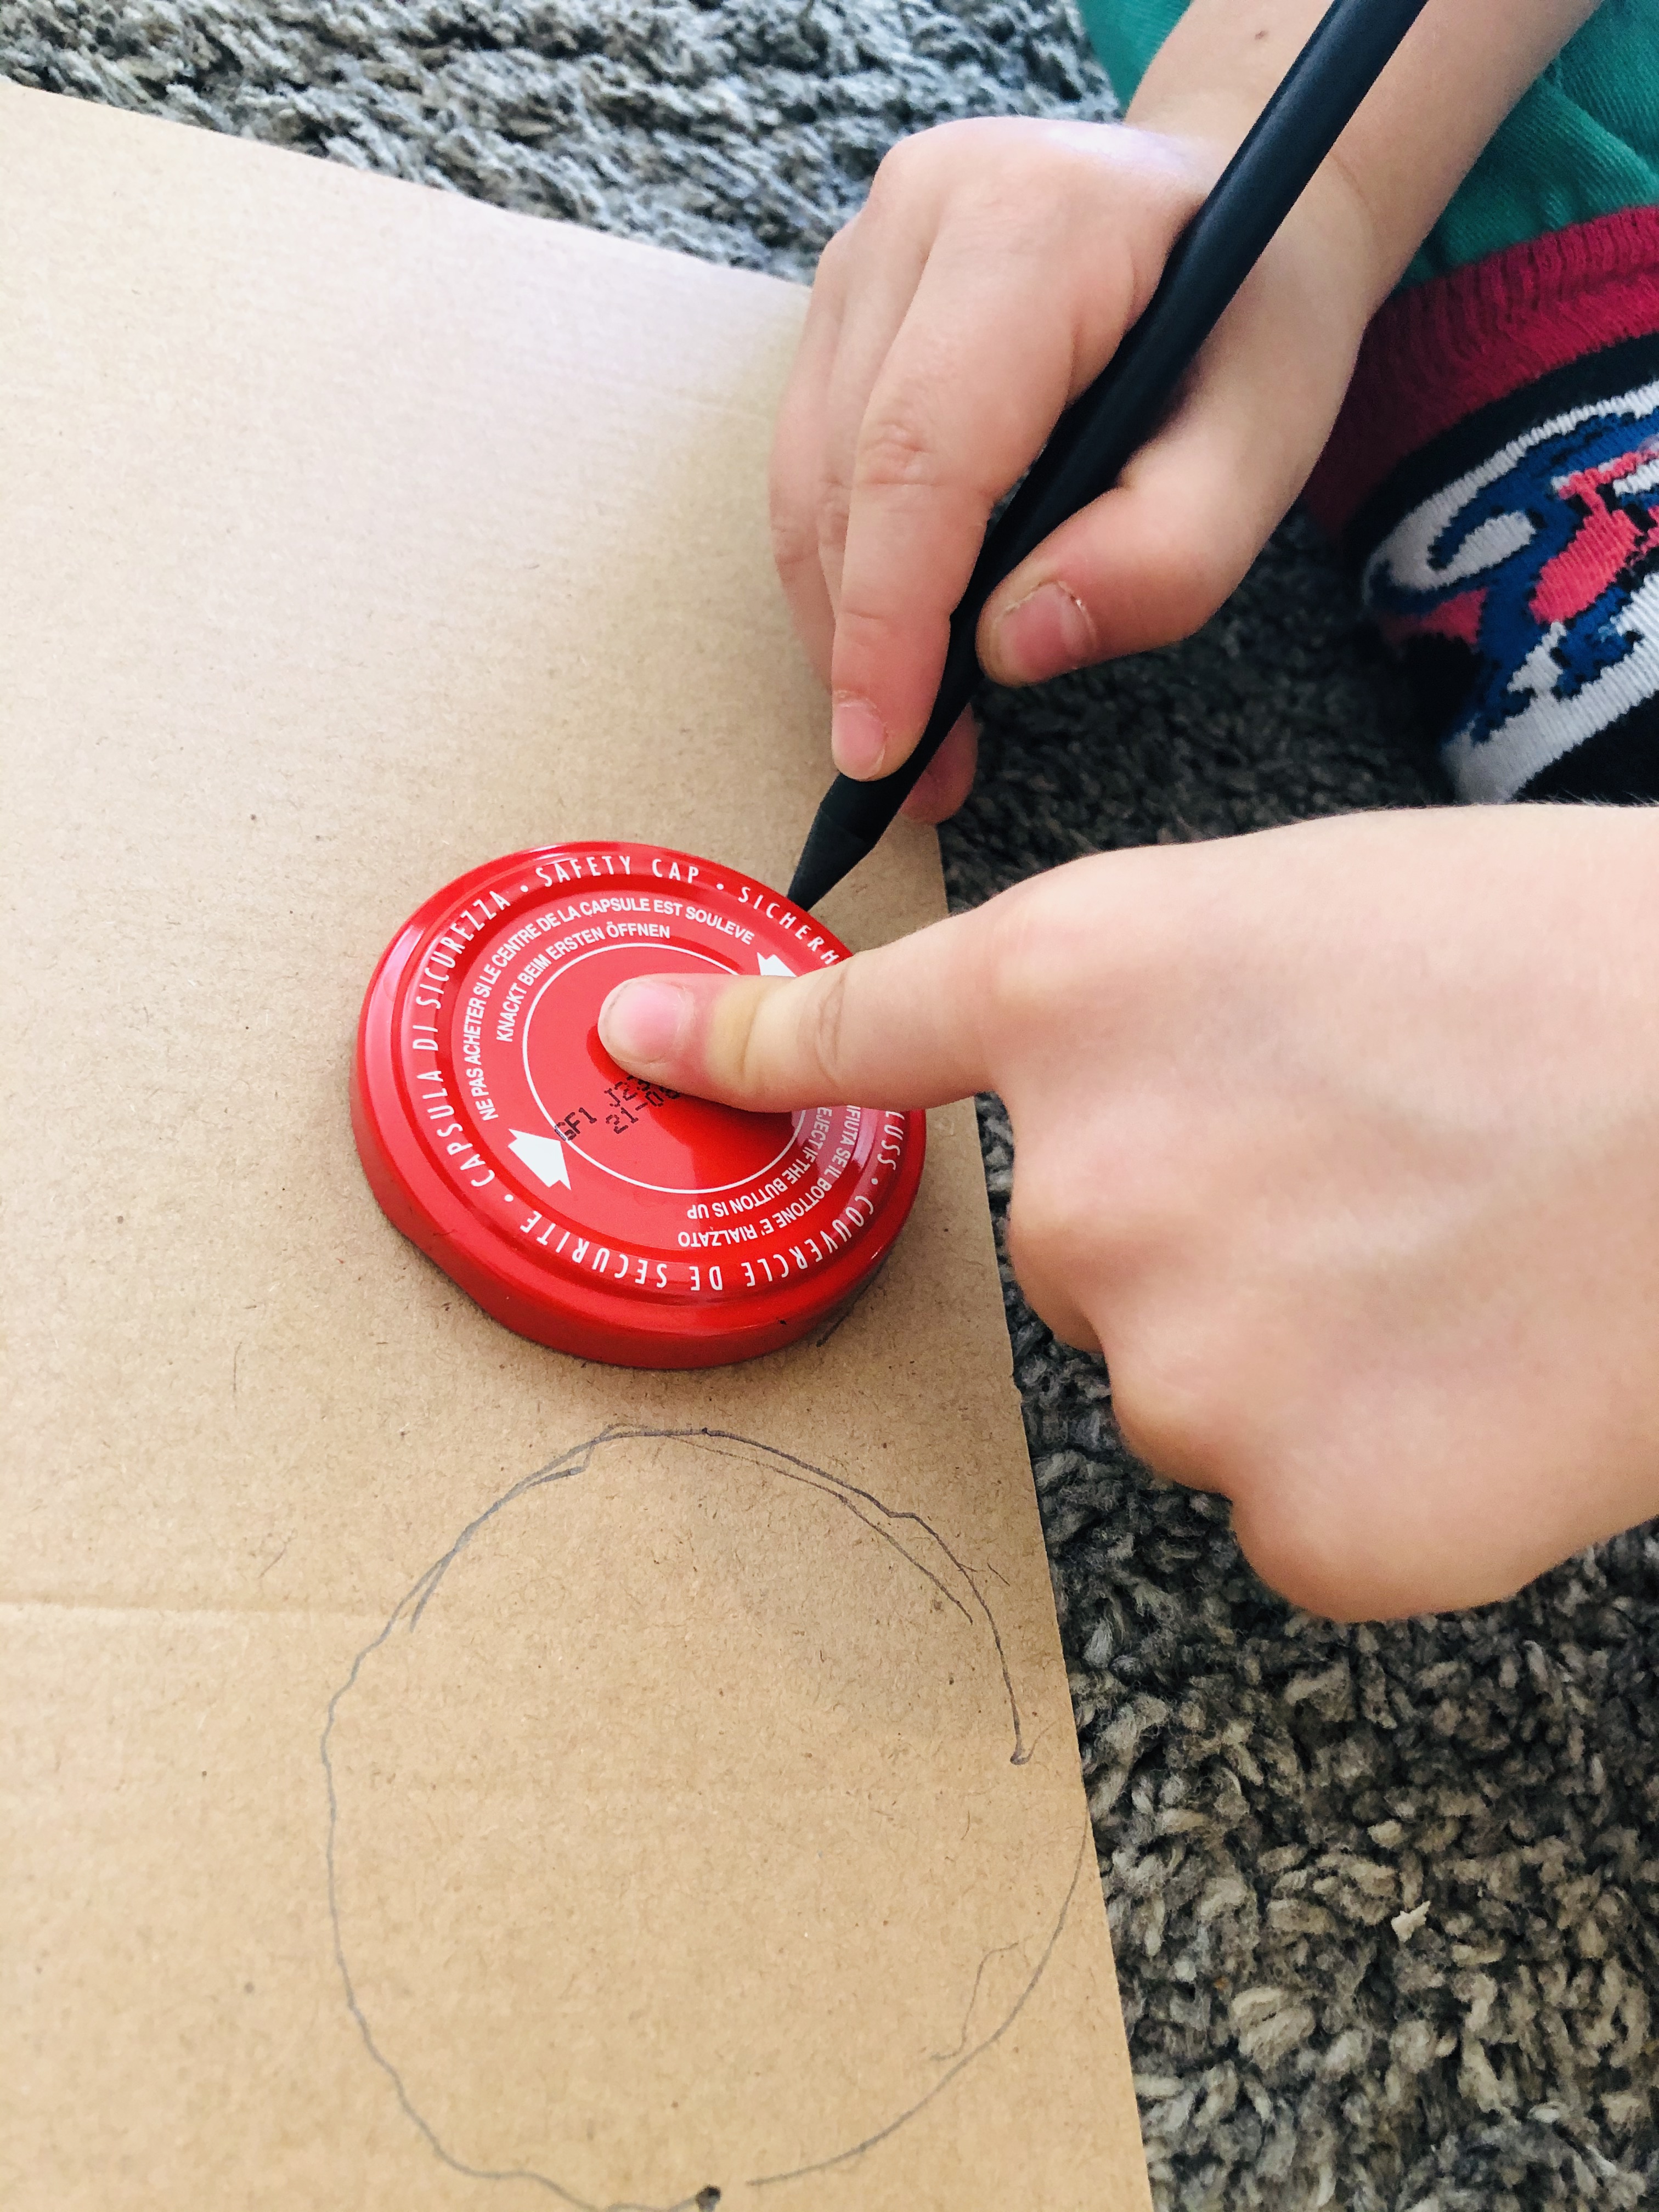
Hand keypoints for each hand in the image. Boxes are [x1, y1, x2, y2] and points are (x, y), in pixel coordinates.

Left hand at [600, 807, 1658, 1621]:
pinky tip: (1487, 1377)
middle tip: (1387, 1167)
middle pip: (1079, 1256)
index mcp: (1081, 990)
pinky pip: (1292, 1502)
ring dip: (1299, 1345)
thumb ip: (1153, 1019)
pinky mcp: (1300, 1521)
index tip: (642, 1046)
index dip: (737, 1044)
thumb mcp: (1314, 913)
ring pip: (1190, 1383)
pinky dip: (1380, 1463)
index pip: (853, 1035)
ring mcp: (1175, 1371)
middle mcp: (1080, 1191)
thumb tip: (1110, 1141)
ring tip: (1460, 1256)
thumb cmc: (1573, 967)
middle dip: (1207, 1228)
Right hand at [770, 113, 1374, 818]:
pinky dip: (847, 575)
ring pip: (806, 479)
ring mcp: (864, 249)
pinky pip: (811, 466)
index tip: (883, 749)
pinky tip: (896, 650)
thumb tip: (1011, 650)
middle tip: (911, 782)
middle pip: (846, 471)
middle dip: (864, 647)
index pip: (921, 446)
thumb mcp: (1267, 444)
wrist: (1240, 203)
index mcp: (1036, 220)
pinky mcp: (839, 301)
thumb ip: (1166, 555)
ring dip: (843, 626)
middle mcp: (922, 210)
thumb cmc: (1256, 328)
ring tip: (909, 737)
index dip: (889, 613)